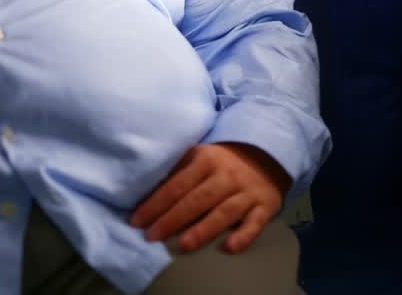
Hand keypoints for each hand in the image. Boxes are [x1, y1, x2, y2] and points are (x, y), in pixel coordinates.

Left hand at [130, 143, 290, 254]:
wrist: (264, 154)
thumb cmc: (220, 162)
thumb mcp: (197, 157)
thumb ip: (176, 172)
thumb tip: (144, 193)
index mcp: (204, 160)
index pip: (176, 185)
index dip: (155, 203)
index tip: (137, 221)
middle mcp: (226, 176)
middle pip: (197, 200)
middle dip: (172, 219)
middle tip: (152, 237)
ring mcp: (247, 192)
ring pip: (224, 212)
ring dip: (204, 229)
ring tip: (184, 245)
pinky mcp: (265, 207)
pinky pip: (255, 223)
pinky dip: (243, 236)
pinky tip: (229, 248)